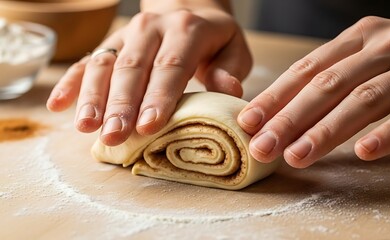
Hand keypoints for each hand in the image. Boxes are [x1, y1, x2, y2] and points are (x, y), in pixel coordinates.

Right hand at [46, 1, 251, 145]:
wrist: (189, 11)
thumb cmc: (214, 41)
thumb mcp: (234, 50)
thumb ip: (229, 70)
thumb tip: (228, 90)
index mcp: (186, 29)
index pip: (171, 65)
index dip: (158, 97)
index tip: (147, 127)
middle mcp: (151, 28)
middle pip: (133, 67)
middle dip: (122, 104)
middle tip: (114, 135)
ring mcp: (127, 34)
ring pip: (105, 63)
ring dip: (93, 97)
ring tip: (86, 127)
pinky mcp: (111, 43)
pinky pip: (87, 61)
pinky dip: (71, 82)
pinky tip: (57, 104)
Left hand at [238, 16, 389, 167]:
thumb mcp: (367, 55)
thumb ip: (333, 75)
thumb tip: (282, 110)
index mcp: (358, 37)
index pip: (306, 69)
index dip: (275, 96)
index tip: (248, 122)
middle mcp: (383, 46)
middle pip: (327, 85)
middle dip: (290, 119)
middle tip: (263, 147)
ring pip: (364, 100)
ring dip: (327, 131)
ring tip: (297, 156)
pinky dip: (388, 132)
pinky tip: (363, 152)